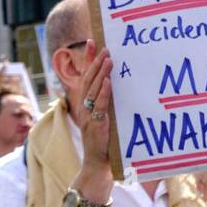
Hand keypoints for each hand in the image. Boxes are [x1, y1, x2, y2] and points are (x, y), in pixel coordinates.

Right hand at [75, 42, 114, 191]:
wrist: (98, 164)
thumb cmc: (105, 142)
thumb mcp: (107, 118)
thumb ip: (110, 103)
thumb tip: (122, 85)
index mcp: (87, 104)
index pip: (86, 77)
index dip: (89, 60)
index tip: (93, 42)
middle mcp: (84, 107)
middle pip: (87, 79)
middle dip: (94, 61)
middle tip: (102, 45)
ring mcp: (88, 116)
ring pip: (92, 90)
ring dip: (100, 73)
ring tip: (108, 58)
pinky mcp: (96, 125)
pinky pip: (99, 106)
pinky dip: (103, 94)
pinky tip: (109, 82)